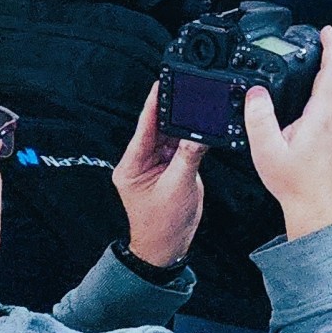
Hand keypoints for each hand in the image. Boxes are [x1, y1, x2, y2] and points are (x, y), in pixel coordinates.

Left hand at [113, 86, 206, 269]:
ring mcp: (156, 166)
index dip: (153, 106)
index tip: (160, 85)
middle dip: (172, 112)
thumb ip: (189, 156)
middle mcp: (141, 163)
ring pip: (172, 137)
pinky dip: (192, 139)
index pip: (144, 129)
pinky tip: (201, 130)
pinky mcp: (171, 169)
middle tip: (186, 91)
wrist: (166, 247)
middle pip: (158, 129)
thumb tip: (200, 132)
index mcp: (131, 166)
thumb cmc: (162, 224)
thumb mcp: (178, 187)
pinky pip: (181, 148)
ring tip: (197, 110)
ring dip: (185, 126)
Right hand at [244, 26, 331, 243]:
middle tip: (314, 53)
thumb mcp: (267, 150)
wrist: (319, 210)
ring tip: (308, 79)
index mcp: (325, 115)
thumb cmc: (295, 183)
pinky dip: (331, 99)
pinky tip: (311, 110)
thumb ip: (259, 119)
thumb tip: (256, 93)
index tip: (326, 31)